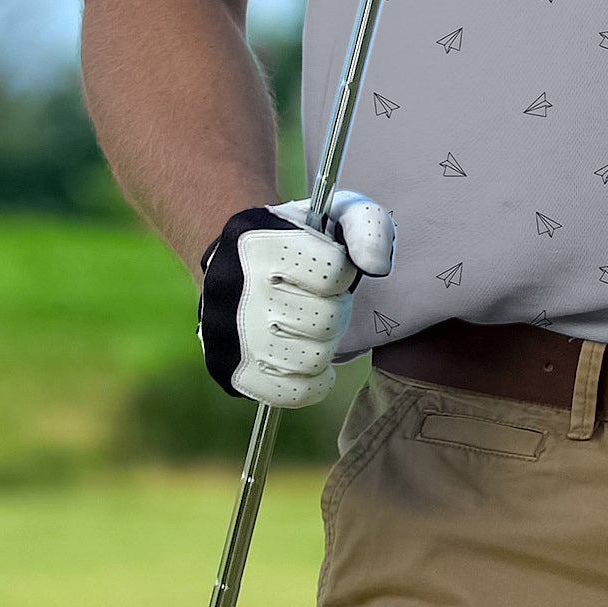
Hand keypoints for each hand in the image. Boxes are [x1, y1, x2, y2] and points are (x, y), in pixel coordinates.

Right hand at [197, 190, 396, 406]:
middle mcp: (239, 292)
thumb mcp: (337, 212)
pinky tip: (309, 357)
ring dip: (324, 344)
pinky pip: (292, 394)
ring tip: (311, 325)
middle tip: (321, 299)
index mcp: (263, 245)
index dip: (343, 271)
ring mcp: (230, 338)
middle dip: (335, 309)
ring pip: (312, 360)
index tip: (330, 267)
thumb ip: (369, 228)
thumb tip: (377, 268)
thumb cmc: (300, 236)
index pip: (334, 274)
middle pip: (326, 321)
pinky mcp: (231, 372)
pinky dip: (312, 382)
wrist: (235, 258)